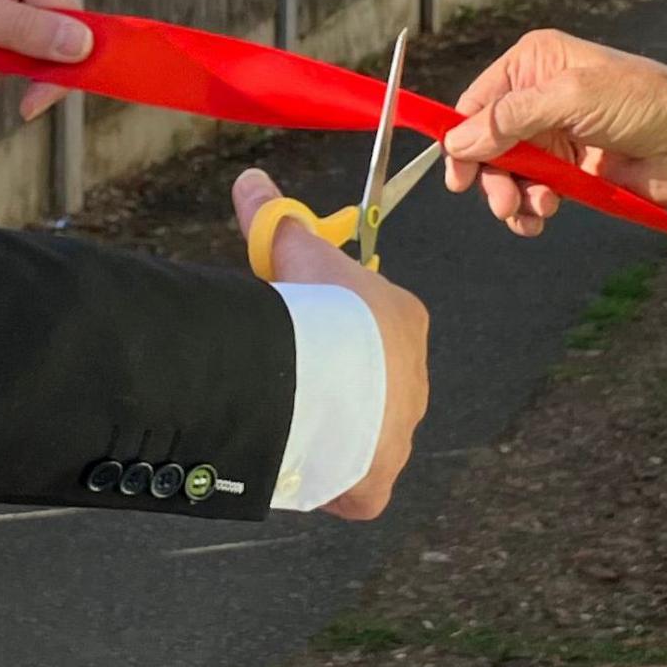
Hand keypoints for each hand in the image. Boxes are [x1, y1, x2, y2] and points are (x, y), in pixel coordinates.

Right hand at [231, 168, 427, 520]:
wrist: (322, 376)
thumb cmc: (319, 309)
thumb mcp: (296, 254)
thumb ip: (277, 219)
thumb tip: (251, 180)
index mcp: (404, 323)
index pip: (371, 325)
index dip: (330, 325)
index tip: (296, 327)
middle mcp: (414, 381)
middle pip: (371, 383)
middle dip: (335, 382)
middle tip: (287, 378)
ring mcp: (398, 437)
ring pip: (364, 435)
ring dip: (332, 432)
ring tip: (289, 423)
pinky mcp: (376, 482)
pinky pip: (354, 486)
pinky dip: (329, 480)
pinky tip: (299, 467)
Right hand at [439, 28, 666, 236]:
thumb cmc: (644, 103)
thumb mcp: (572, 97)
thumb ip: (512, 118)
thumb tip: (458, 140)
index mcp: (535, 62)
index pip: (478, 100)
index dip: (462, 136)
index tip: (458, 173)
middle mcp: (539, 96)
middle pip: (487, 141)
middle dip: (490, 174)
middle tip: (501, 202)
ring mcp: (554, 135)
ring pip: (507, 172)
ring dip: (511, 196)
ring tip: (529, 212)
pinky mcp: (570, 170)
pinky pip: (533, 192)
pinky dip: (531, 208)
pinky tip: (542, 215)